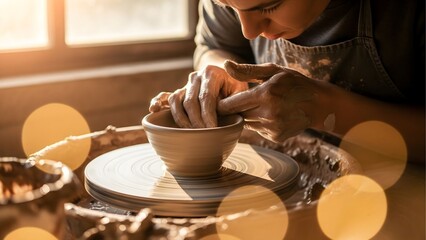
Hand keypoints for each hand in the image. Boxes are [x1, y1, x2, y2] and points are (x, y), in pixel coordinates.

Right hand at [149, 64, 248, 127]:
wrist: (228, 79)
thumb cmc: (236, 90)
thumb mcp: (240, 92)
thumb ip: (232, 101)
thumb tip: (222, 113)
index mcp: (211, 73)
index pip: (206, 97)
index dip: (208, 116)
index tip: (213, 130)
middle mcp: (195, 76)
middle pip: (190, 102)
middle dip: (196, 121)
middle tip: (203, 136)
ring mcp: (185, 85)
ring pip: (176, 101)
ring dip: (181, 119)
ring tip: (190, 133)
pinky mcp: (179, 92)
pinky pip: (165, 96)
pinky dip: (158, 102)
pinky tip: (154, 109)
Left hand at [218, 60, 334, 142]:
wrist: (319, 104)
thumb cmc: (294, 83)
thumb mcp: (273, 71)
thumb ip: (246, 71)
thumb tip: (225, 65)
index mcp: (265, 94)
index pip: (231, 105)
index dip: (222, 103)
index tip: (219, 100)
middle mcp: (268, 114)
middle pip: (237, 116)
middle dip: (233, 110)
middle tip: (238, 101)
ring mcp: (273, 128)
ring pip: (246, 124)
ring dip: (247, 116)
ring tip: (258, 105)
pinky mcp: (276, 137)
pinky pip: (258, 130)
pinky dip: (259, 123)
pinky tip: (270, 115)